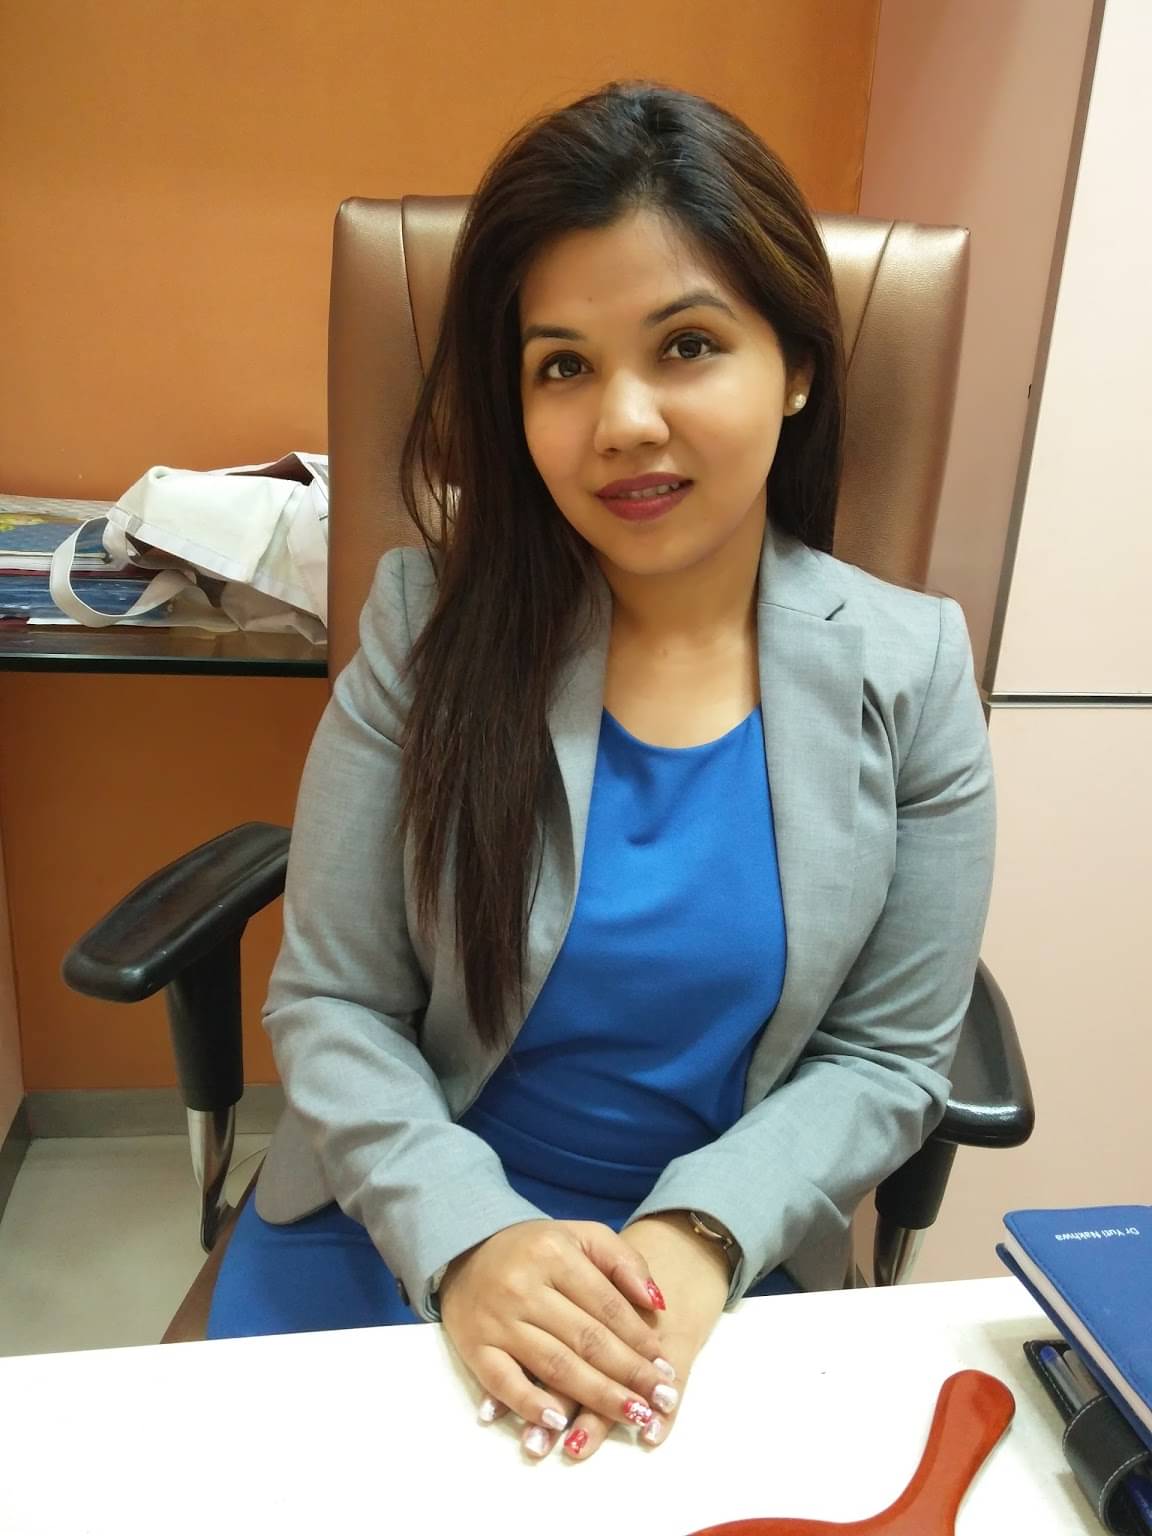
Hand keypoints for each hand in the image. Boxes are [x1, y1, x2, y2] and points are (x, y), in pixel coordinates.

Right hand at [481, 1212, 730, 1461]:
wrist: (465, 1250)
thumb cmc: (533, 1248)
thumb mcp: (580, 1236)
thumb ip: (622, 1261)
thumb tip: (657, 1303)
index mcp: (554, 1253)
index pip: (608, 1305)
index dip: (641, 1339)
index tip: (667, 1367)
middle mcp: (525, 1286)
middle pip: (587, 1339)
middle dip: (630, 1374)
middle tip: (662, 1400)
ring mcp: (498, 1320)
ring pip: (556, 1365)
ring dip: (598, 1396)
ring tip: (633, 1416)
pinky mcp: (475, 1348)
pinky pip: (505, 1383)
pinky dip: (531, 1405)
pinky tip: (560, 1423)